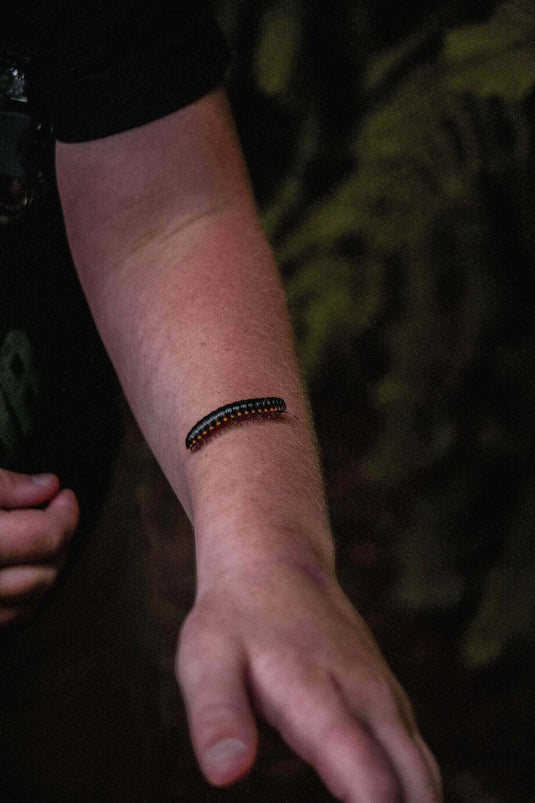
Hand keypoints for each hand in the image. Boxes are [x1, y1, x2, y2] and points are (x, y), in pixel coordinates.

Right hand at [0, 469, 78, 625]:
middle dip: (57, 543)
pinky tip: (16, 571)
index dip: (65, 515)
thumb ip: (6, 486)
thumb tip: (50, 485)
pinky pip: (9, 620)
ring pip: (30, 603)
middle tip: (50, 516)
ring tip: (33, 542)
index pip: (44, 538)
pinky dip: (22, 599)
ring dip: (43, 572)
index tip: (64, 496)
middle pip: (43, 574)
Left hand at [177, 556, 441, 800]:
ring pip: (424, 775)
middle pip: (417, 788)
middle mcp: (368, 700)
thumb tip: (225, 774)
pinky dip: (412, 794)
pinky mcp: (388, 698)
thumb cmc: (234, 618)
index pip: (372, 782)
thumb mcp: (206, 659)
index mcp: (321, 699)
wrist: (275, 561)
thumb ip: (217, 716)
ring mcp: (385, 698)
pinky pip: (416, 758)